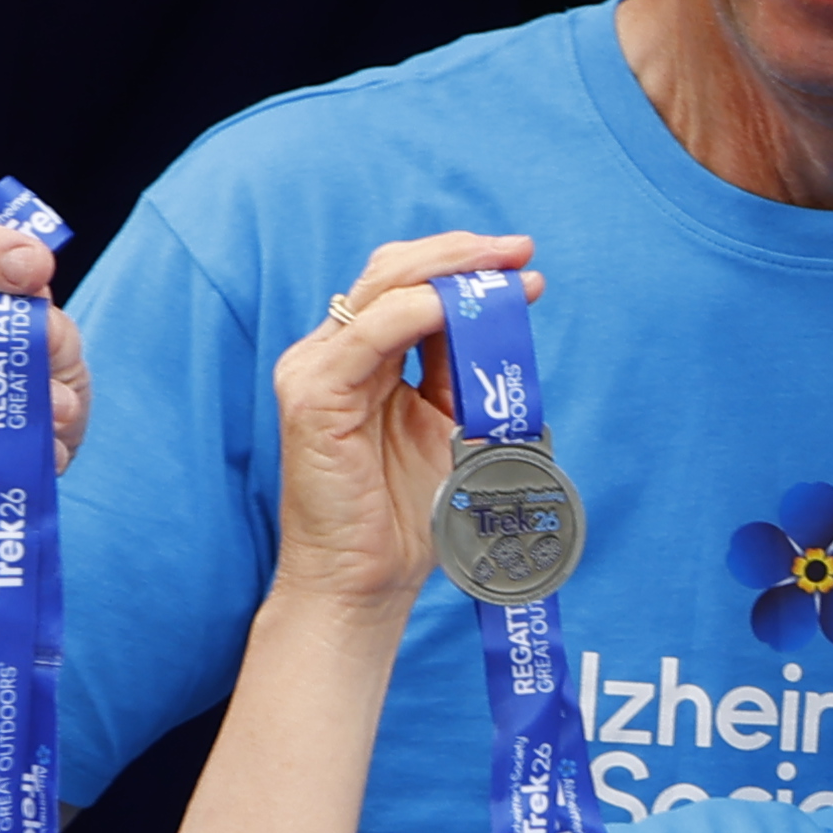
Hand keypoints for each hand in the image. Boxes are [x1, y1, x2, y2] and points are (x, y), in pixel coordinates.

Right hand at [252, 231, 534, 611]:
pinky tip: (460, 308)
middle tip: (519, 251)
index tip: (521, 262)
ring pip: (382, 289)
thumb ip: (462, 373)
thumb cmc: (408, 515)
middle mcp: (333, 354)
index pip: (408, 286)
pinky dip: (418, 312)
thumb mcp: (452, 428)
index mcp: (362, 357)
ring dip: (450, 274)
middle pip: (393, 273)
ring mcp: (314, 369)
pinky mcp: (311, 394)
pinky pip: (368, 334)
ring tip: (504, 274)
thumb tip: (504, 321)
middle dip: (462, 254)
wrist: (367, 581)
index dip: (462, 266)